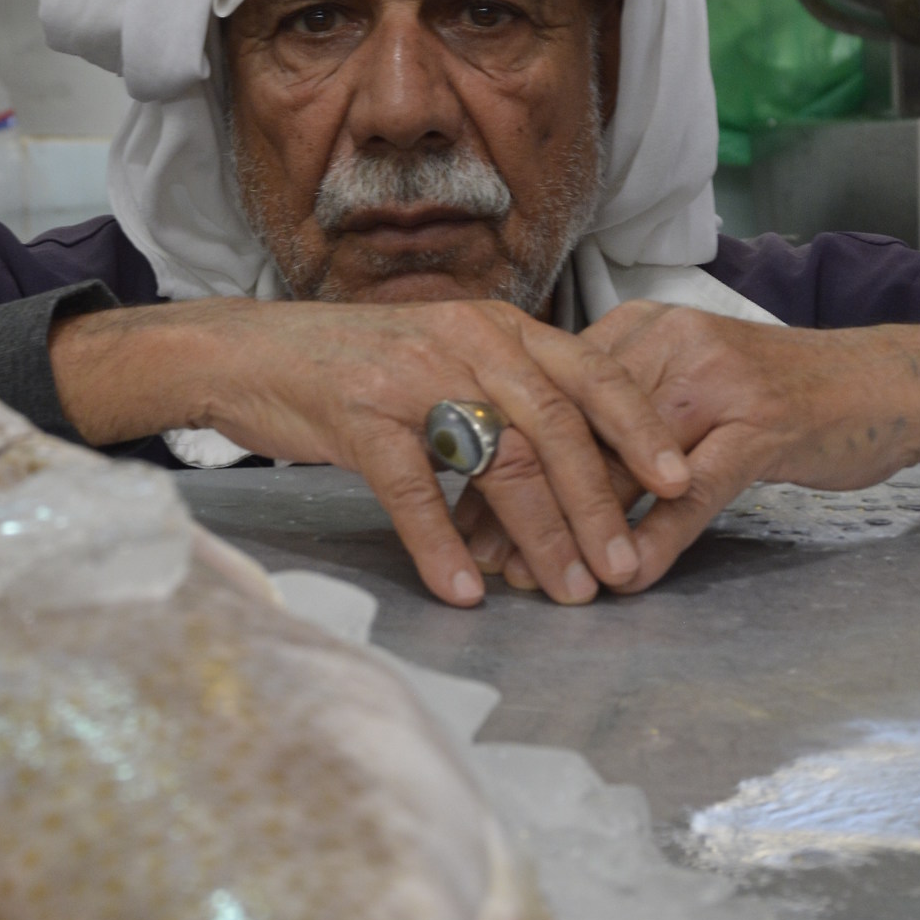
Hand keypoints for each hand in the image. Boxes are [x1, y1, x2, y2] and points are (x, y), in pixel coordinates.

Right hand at [48, 296, 692, 607]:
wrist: (242, 352)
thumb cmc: (348, 367)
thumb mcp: (439, 360)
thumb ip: (500, 393)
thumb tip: (565, 459)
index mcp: (495, 327)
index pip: (589, 374)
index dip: (638, 428)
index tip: (678, 483)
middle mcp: (465, 340)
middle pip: (556, 426)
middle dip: (601, 503)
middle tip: (628, 566)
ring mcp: (411, 375)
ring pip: (498, 459)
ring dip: (539, 534)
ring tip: (565, 590)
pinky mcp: (358, 414)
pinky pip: (412, 488)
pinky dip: (440, 544)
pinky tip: (461, 592)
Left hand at [462, 305, 919, 597]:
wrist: (881, 384)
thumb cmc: (769, 398)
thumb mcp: (677, 398)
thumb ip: (611, 427)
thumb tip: (529, 475)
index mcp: (638, 331)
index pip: (544, 396)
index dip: (493, 452)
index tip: (446, 505)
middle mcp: (668, 344)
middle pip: (568, 428)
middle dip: (512, 494)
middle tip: (471, 553)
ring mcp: (715, 384)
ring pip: (621, 462)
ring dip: (569, 526)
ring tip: (528, 576)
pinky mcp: (761, 426)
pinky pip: (692, 492)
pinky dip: (655, 538)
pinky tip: (625, 578)